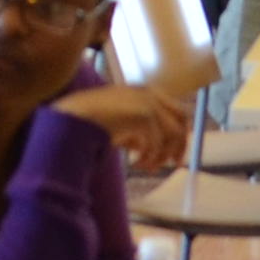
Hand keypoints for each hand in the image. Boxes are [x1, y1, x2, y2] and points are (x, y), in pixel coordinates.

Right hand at [56, 81, 195, 175]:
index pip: (177, 112)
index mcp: (147, 92)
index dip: (179, 135)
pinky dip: (149, 157)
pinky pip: (157, 142)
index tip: (174, 156)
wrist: (76, 115)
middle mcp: (152, 94)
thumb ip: (136, 134)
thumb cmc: (92, 120)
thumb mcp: (120, 126)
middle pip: (182, 121)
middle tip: (174, 165)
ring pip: (172, 134)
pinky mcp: (144, 114)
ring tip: (145, 167)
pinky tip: (135, 164)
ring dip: (161, 155)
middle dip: (179, 145)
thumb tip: (150, 151)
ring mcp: (149, 102)